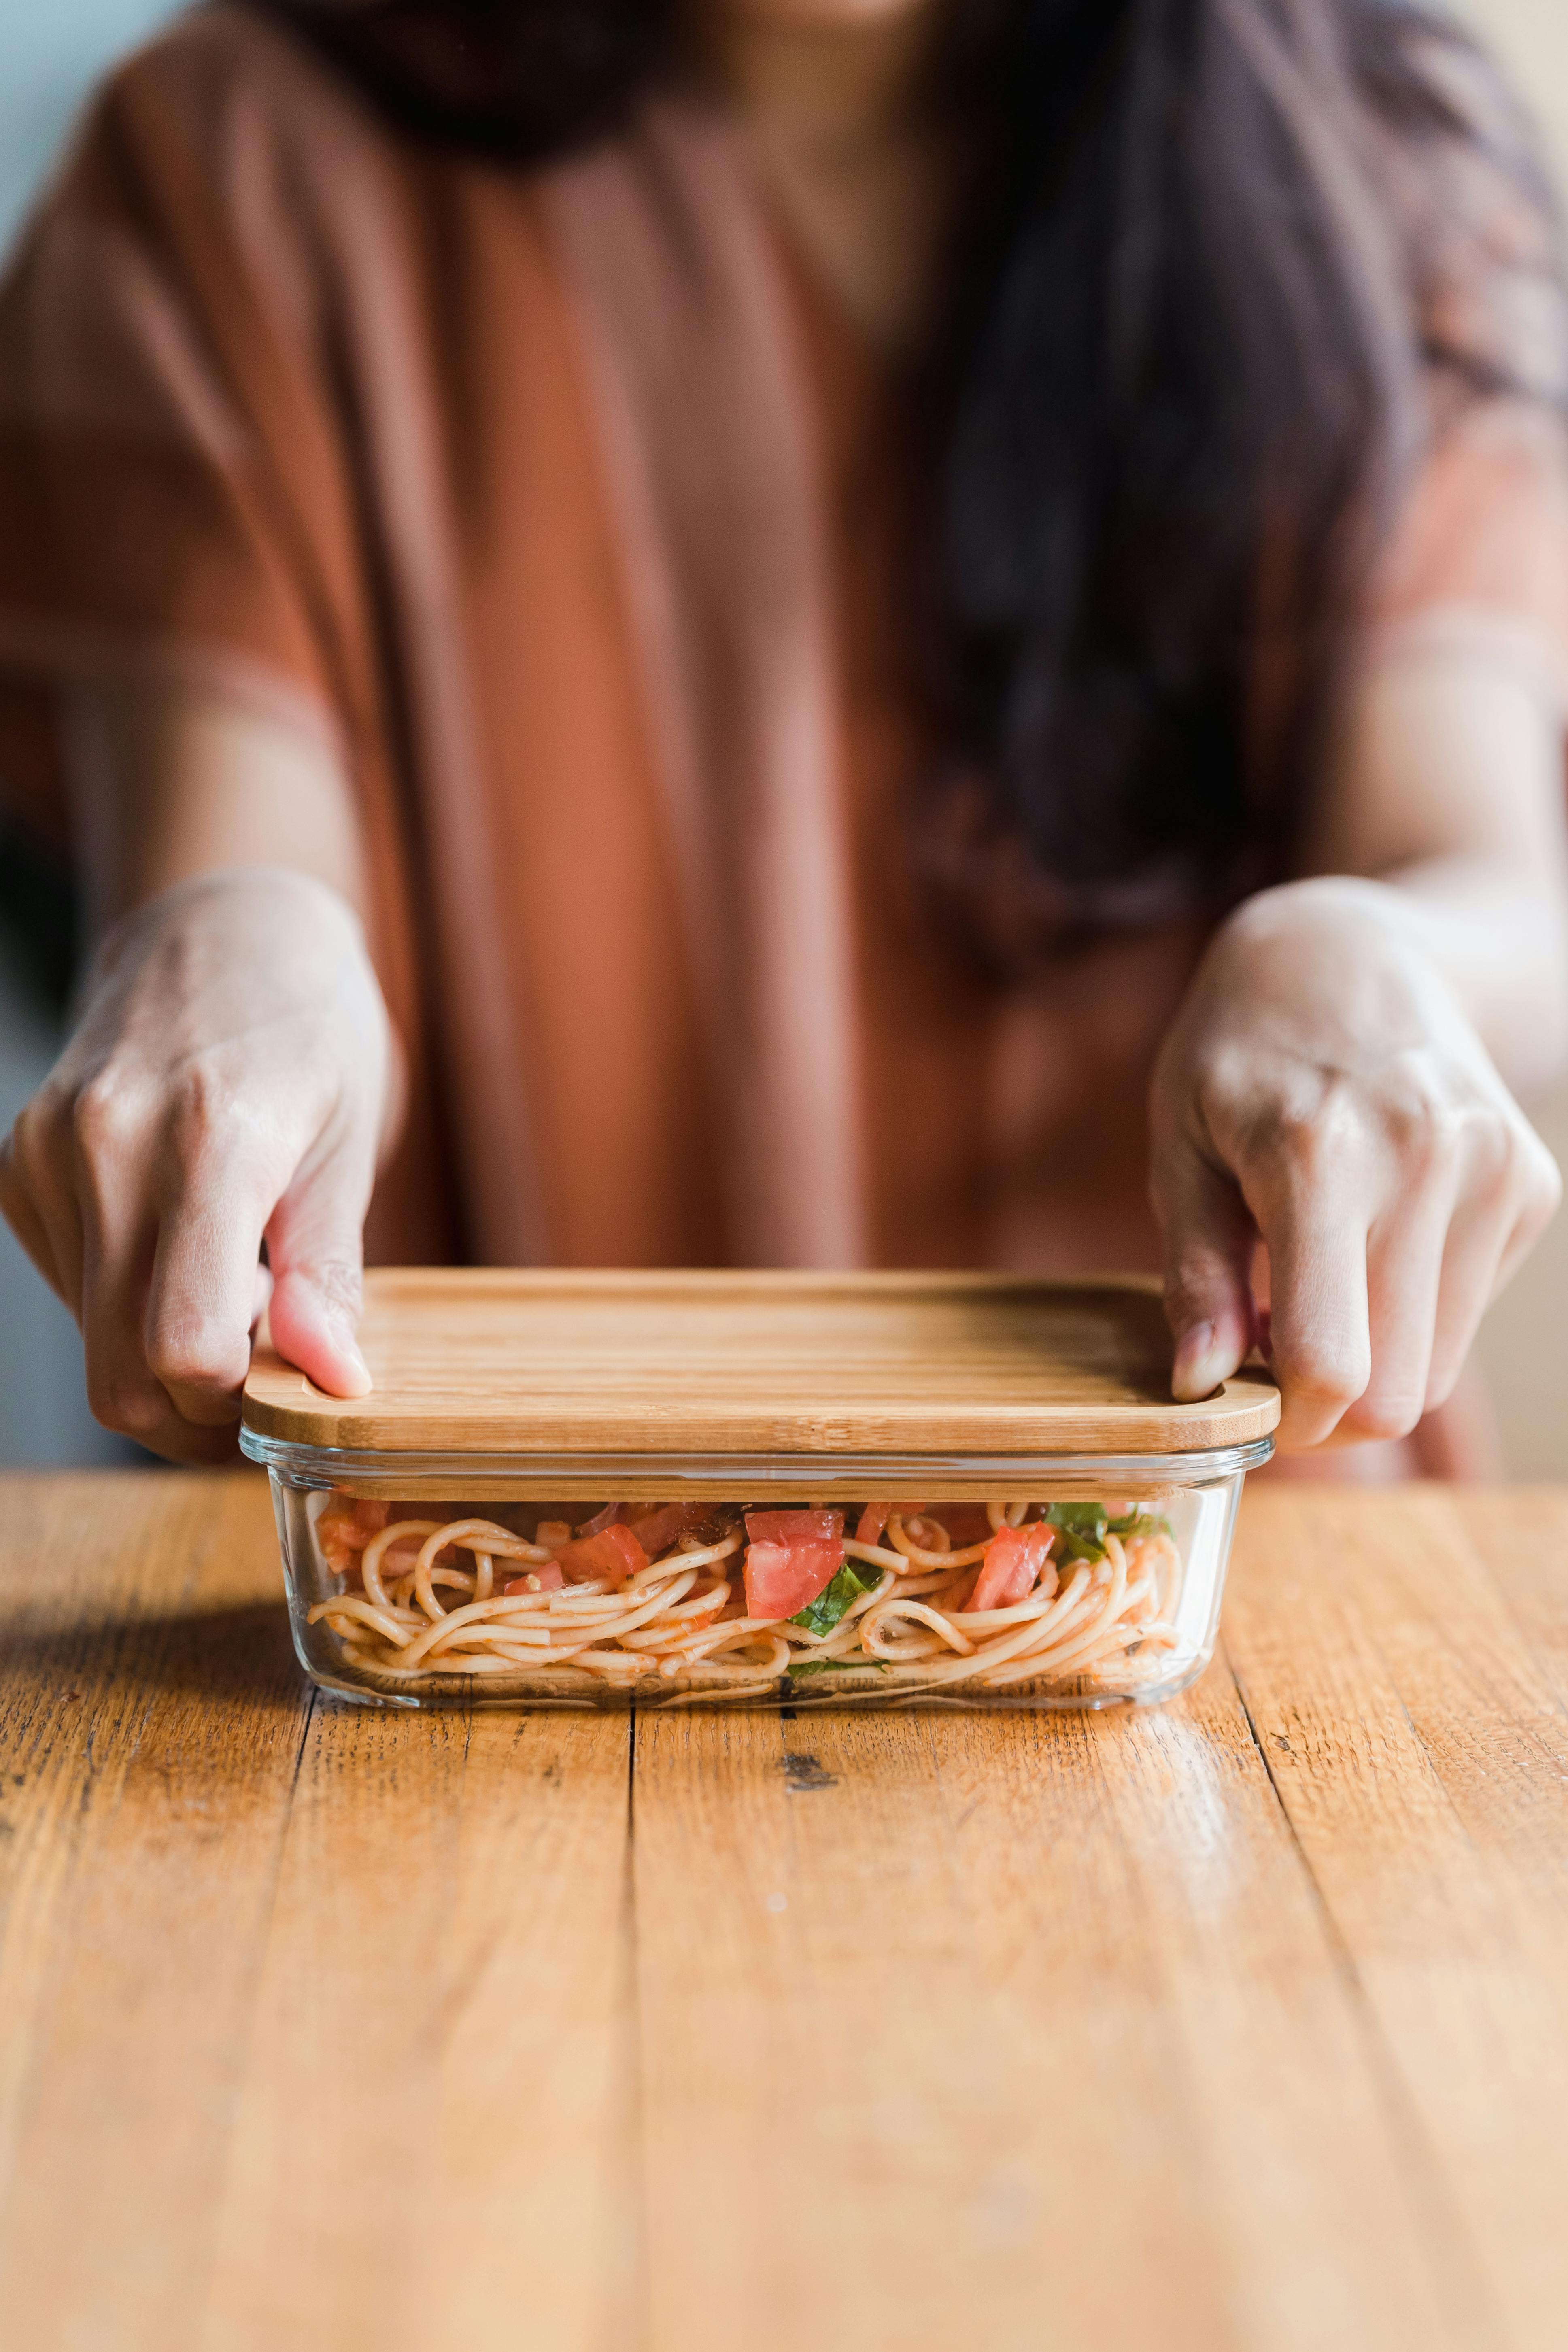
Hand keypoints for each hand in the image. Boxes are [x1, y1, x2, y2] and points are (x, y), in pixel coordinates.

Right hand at [0, 869, 398, 1462]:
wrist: (222, 930)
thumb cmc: (309, 1031)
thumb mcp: (350, 1144)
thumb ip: (330, 1271)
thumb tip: (333, 1379)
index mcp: (210, 1141)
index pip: (184, 1348)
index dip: (237, 1402)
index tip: (289, 1382)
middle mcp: (107, 1145)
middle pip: (119, 1373)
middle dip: (195, 1410)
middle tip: (264, 1373)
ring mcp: (46, 1153)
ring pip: (91, 1341)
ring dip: (164, 1350)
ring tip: (236, 1278)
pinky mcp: (17, 1164)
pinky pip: (72, 1288)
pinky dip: (129, 1300)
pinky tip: (182, 1244)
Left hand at [1150, 878, 1561, 1449]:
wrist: (1357, 954)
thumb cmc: (1243, 1054)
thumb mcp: (1179, 1147)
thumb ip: (1192, 1274)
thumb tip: (1199, 1386)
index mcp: (1319, 1155)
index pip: (1331, 1360)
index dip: (1291, 1421)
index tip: (1255, 1407)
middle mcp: (1425, 1160)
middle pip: (1395, 1390)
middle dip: (1331, 1409)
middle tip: (1275, 1356)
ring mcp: (1492, 1170)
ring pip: (1438, 1368)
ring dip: (1374, 1360)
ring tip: (1318, 1284)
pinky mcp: (1529, 1184)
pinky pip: (1468, 1315)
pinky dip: (1415, 1313)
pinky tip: (1375, 1241)